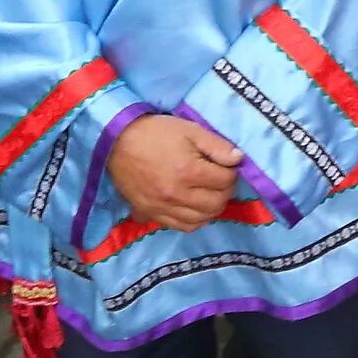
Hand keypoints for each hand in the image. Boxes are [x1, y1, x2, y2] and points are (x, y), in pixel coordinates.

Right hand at [108, 114, 243, 231]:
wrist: (118, 141)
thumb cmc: (157, 133)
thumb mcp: (191, 131)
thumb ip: (218, 146)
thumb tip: (239, 159)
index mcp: (188, 172)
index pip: (226, 181)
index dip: (232, 172)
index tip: (228, 165)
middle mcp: (176, 194)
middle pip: (216, 203)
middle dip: (226, 191)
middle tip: (222, 179)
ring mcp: (162, 207)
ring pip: (201, 219)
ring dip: (212, 208)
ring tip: (211, 193)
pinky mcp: (150, 213)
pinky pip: (180, 227)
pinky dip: (194, 220)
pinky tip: (196, 208)